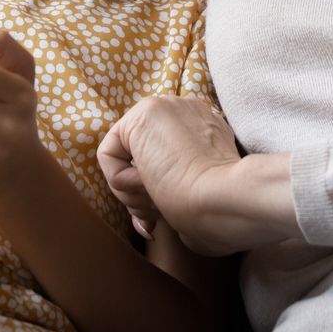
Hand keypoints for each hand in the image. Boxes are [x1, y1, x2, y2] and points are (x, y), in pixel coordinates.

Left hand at [98, 96, 294, 255]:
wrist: (223, 200)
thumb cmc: (216, 210)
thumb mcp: (198, 195)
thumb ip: (175, 191)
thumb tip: (148, 220)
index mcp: (207, 133)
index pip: (161, 161)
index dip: (153, 196)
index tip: (159, 223)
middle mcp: (187, 113)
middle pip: (140, 159)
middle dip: (141, 197)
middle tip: (157, 219)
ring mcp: (167, 108)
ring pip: (125, 159)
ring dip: (135, 194)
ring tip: (159, 205)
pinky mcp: (144, 114)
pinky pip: (109, 154)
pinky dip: (121, 181)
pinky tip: (150, 185)